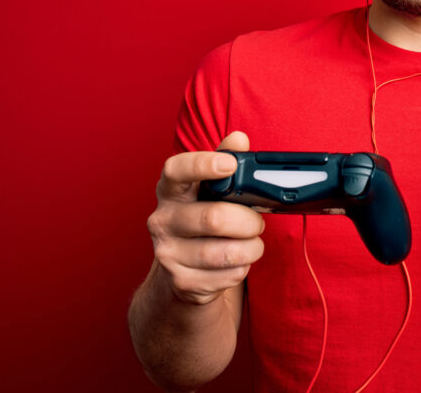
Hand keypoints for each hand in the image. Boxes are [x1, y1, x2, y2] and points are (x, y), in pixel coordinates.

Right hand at [146, 131, 264, 304]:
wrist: (182, 270)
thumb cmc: (204, 217)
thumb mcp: (212, 188)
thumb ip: (225, 161)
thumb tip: (239, 139)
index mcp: (171, 190)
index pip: (176, 170)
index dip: (203, 165)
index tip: (230, 165)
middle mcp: (162, 220)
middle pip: (213, 218)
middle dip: (247, 221)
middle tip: (258, 222)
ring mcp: (168, 254)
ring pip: (224, 252)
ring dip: (251, 247)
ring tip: (252, 242)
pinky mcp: (181, 282)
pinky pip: (227, 275)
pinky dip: (243, 267)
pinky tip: (237, 261)